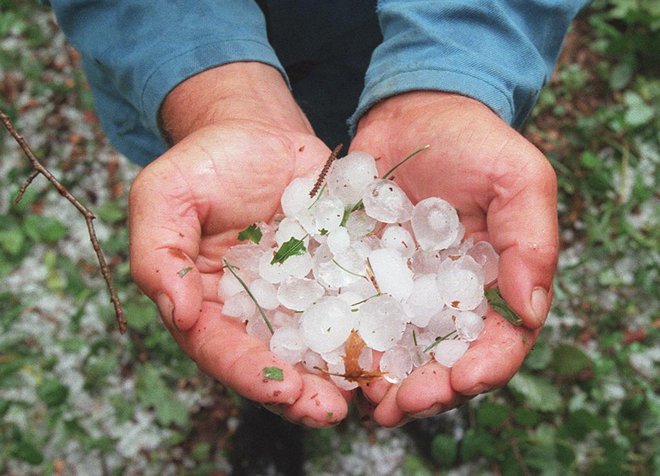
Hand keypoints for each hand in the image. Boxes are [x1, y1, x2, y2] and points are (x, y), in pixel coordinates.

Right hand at [128, 63, 349, 426]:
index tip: (282, 391)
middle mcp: (253, 307)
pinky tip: (398, 342)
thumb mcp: (165, 194)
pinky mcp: (333, 270)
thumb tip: (177, 310)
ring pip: (317, 342)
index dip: (249, 373)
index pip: (220, 348)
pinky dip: (374, 325)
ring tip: (370, 393)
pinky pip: (355, 301)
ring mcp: (297, 292)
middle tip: (331, 412)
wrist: (257, 131)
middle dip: (301, 391)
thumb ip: (159, 251)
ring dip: (342, 371)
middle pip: (273, 359)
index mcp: (206, 300)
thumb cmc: (206, 162)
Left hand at [350, 92, 558, 425]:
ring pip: (398, 350)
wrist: (416, 111)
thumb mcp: (519, 179)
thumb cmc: (475, 142)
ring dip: (384, 382)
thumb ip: (530, 241)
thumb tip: (529, 312)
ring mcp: (403, 288)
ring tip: (366, 402)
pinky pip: (356, 314)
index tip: (460, 383)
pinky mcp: (363, 273)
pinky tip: (332, 360)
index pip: (498, 344)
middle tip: (399, 407)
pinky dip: (348, 342)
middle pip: (443, 360)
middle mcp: (448, 297)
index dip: (483, 371)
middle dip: (427, 390)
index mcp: (494, 284)